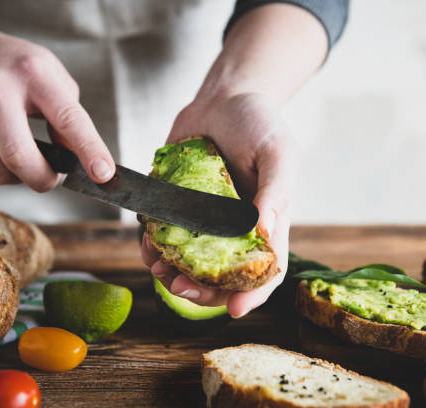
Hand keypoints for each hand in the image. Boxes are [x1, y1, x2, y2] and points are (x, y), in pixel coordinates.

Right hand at [0, 29, 114, 190]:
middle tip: (54, 178)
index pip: (68, 118)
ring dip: (20, 178)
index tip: (103, 174)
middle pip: (18, 156)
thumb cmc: (16, 68)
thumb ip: (70, 117)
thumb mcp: (52, 78)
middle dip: (43, 179)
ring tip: (26, 158)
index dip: (89, 150)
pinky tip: (2, 154)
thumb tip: (79, 160)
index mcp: (34, 74)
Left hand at [142, 92, 296, 317]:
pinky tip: (147, 244)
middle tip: (180, 289)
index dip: (253, 295)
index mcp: (265, 223)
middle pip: (221, 278)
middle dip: (201, 292)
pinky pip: (164, 236)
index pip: (264, 271)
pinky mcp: (177, 205)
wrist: (222, 97)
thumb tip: (265, 232)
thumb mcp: (278, 152)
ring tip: (158, 270)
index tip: (235, 310)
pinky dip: (154, 246)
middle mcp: (232, 228)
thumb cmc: (259, 122)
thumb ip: (276, 191)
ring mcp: (203, 220)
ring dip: (171, 274)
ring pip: (188, 263)